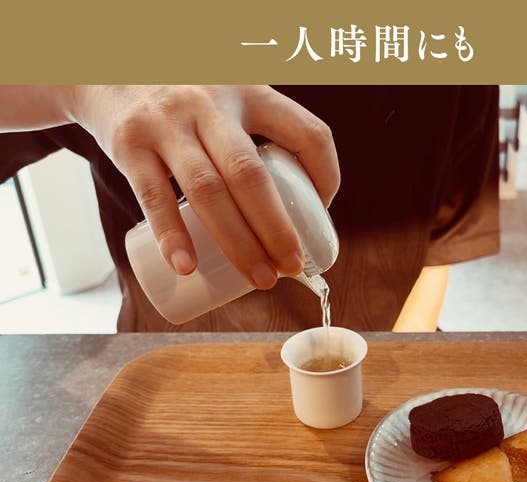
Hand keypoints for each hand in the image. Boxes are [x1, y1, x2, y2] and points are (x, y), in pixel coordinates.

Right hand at [69, 85, 339, 288]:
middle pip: (251, 174)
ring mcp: (168, 123)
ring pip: (208, 191)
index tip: (322, 210)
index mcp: (250, 92)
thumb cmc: (188, 98)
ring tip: (260, 278)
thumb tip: (301, 200)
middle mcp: (212, 104)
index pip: (307, 133)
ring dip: (238, 243)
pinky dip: (172, 236)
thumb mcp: (232, 94)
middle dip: (277, 229)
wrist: (107, 67)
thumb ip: (262, 130)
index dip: (326, 175)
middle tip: (292, 266)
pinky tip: (187, 267)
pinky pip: (154, 197)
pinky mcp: (130, 143)